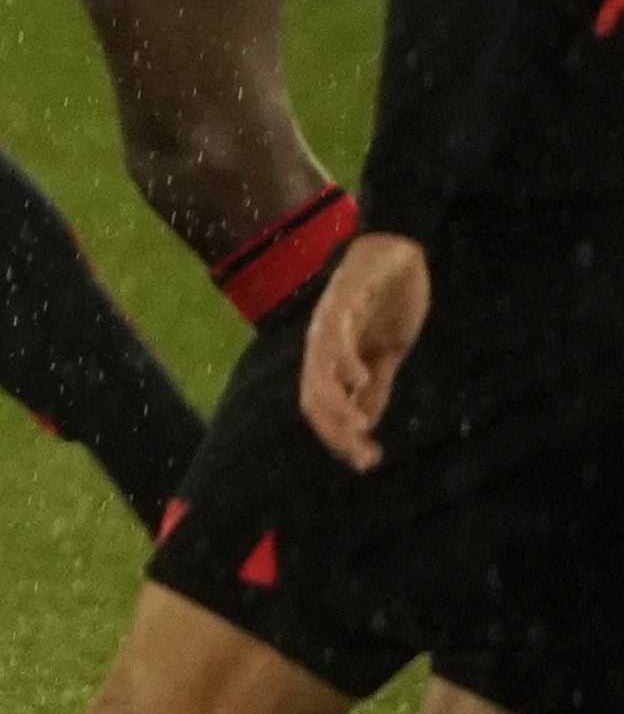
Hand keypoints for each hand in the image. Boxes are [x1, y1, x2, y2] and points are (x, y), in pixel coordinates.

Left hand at [303, 230, 430, 470]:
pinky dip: (342, 360)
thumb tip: (364, 424)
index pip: (321, 406)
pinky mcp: (342, 301)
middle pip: (313, 397)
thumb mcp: (386, 352)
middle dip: (334, 431)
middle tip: (362, 454)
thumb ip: (375, 385)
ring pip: (317, 373)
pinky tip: (357, 377)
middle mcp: (320, 344)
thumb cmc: (388, 302)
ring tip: (357, 427)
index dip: (337, 437)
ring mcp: (328, 323)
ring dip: (335, 405)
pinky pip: (333, 335)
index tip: (365, 460)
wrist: (400, 253)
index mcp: (330, 358)